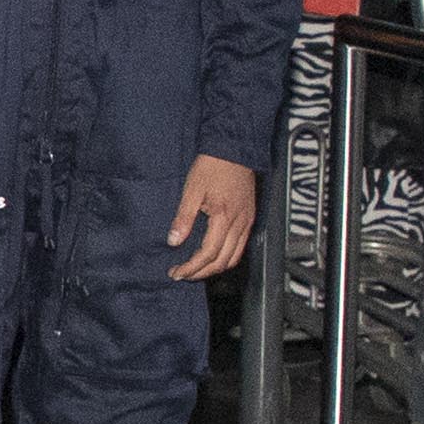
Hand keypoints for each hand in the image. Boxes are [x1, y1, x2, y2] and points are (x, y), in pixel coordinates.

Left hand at [167, 155, 259, 282]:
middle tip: (182, 274)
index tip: (176, 272)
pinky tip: (212, 256)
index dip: (192, 267)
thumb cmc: (213, 166)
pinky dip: (226, 257)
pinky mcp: (249, 218)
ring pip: (234, 257)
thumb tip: (173, 241)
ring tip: (195, 269)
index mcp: (224, 217)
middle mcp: (240, 224)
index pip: (208, 253)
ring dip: (214, 268)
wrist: (235, 149)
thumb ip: (183, 218)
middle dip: (201, 272)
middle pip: (223, 261)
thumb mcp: (192, 189)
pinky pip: (240, 247)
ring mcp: (247, 222)